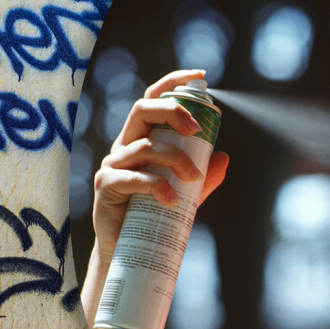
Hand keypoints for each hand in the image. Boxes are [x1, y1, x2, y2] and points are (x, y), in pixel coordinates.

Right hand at [92, 70, 228, 260]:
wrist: (127, 251)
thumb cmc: (154, 216)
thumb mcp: (186, 194)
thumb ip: (203, 178)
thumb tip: (223, 157)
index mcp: (141, 138)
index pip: (153, 98)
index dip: (174, 81)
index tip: (201, 76)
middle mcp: (125, 145)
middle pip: (143, 109)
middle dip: (173, 111)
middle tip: (197, 130)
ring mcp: (112, 165)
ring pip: (145, 146)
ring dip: (175, 159)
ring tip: (193, 179)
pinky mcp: (106, 187)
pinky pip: (133, 178)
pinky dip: (157, 186)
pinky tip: (172, 199)